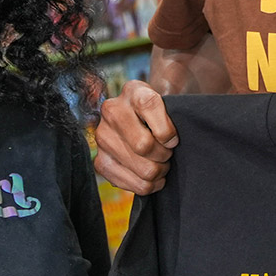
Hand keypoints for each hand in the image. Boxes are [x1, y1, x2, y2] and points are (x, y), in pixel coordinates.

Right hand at [94, 79, 177, 194]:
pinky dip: (148, 185)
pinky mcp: (100, 161)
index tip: (173, 139)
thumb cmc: (163, 115)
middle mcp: (111, 110)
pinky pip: (132, 184)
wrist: (143, 122)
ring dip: (158, 171)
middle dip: (164, 155)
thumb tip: (170, 143)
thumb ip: (175, 115)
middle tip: (168, 154)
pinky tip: (152, 177)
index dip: (167, 130)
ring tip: (161, 165)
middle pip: (144, 145)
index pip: (149, 107)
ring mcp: (102, 136)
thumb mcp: (172, 104)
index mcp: (133, 90)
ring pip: (143, 168)